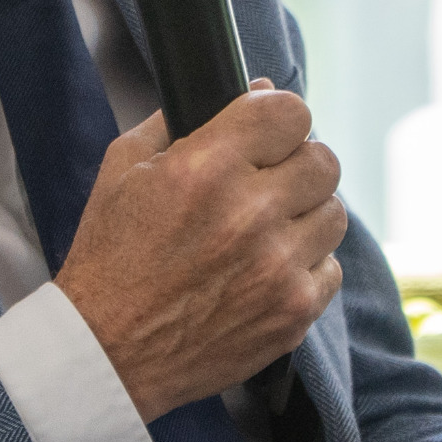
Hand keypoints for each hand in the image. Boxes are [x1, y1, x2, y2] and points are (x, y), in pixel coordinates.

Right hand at [61, 84, 345, 420]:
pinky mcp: (293, 312)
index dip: (281, 117)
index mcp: (206, 168)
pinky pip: (330, 269)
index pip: (291, 112)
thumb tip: (251, 90)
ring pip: (334, 213)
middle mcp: (251, 213)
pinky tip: (267, 270)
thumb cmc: (110, 258)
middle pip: (324, 160)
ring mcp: (278, 266)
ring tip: (268, 229)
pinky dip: (305, 266)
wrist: (108, 351)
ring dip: (305, 214)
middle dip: (296, 164)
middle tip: (268, 182)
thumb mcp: (124, 168)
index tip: (270, 132)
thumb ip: (182, 121)